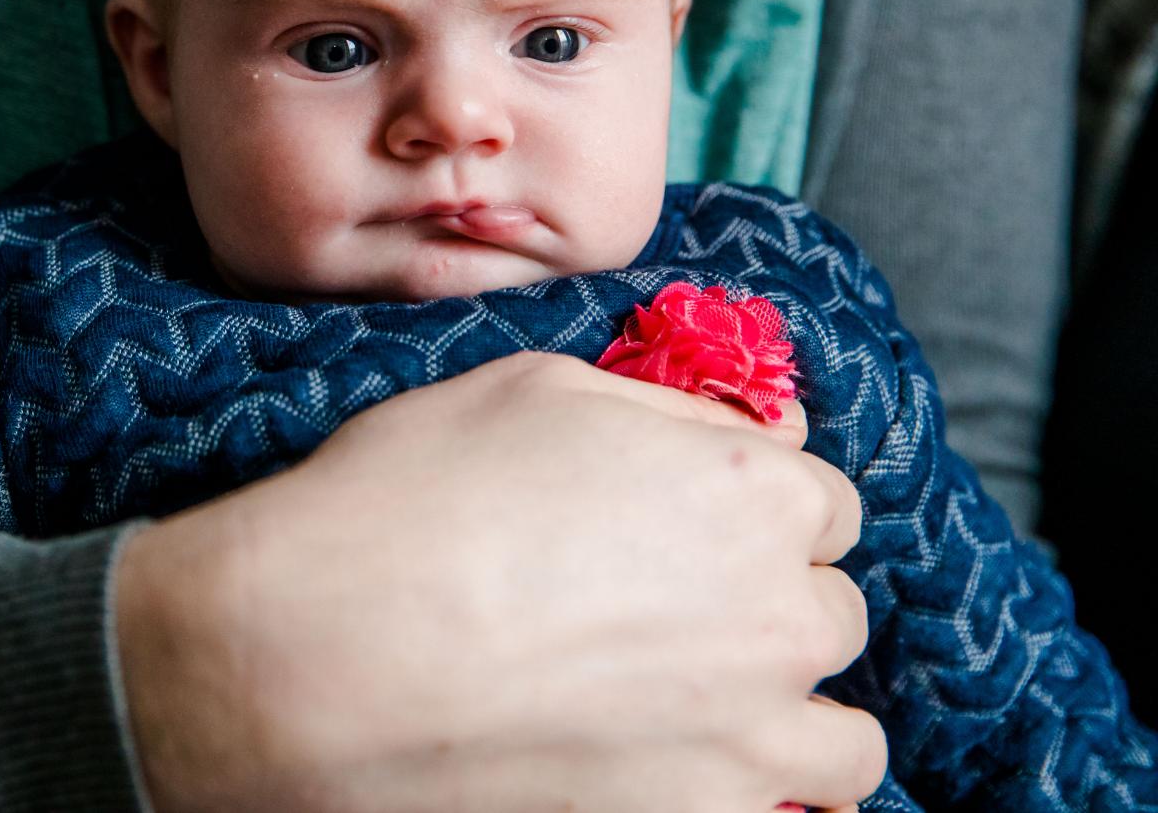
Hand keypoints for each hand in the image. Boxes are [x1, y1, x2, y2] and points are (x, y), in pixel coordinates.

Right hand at [115, 350, 884, 811]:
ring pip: (843, 739)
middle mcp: (777, 617)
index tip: (694, 520)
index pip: (824, 500)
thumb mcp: (532, 391)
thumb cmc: (408, 502)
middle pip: (830, 610)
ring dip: (792, 714)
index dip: (753, 504)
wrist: (320, 657)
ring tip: (706, 707)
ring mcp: (748, 737)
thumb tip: (745, 433)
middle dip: (769, 600)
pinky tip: (679, 764)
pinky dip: (754, 792)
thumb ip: (663, 411)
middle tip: (670, 606)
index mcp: (748, 493)